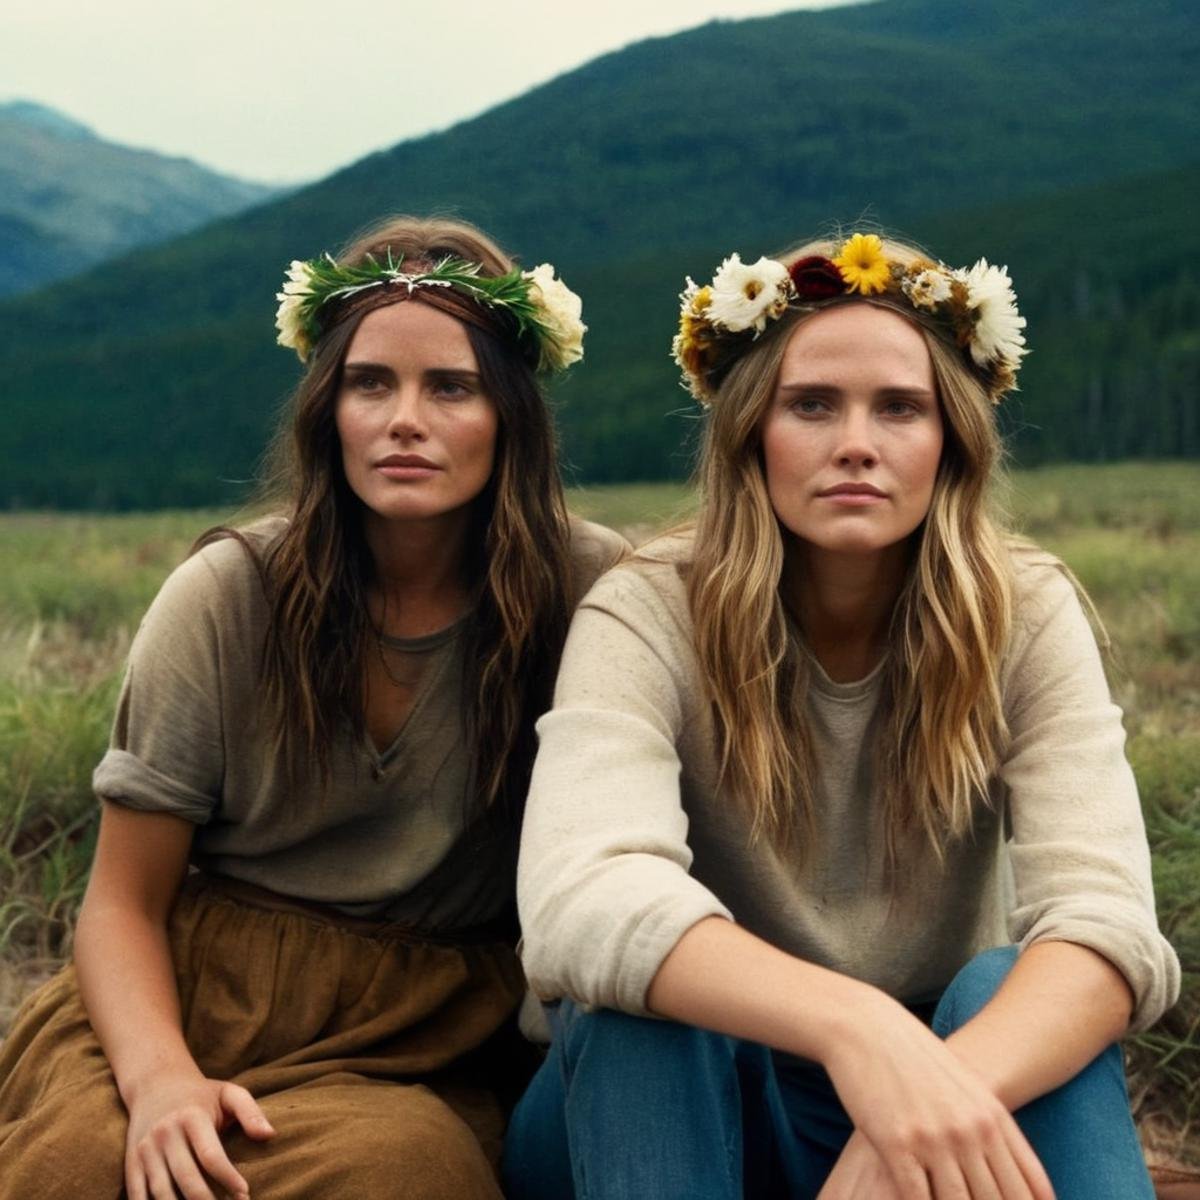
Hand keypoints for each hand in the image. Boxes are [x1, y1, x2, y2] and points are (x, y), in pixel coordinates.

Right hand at [125, 1072, 275, 1199]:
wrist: (156, 1084)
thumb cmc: (201, 1094)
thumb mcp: (228, 1093)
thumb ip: (251, 1112)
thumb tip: (270, 1135)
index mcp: (191, 1117)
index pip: (211, 1156)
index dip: (228, 1178)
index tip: (245, 1194)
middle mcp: (166, 1134)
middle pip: (186, 1179)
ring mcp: (146, 1150)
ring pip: (161, 1192)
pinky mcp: (132, 1163)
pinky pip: (138, 1195)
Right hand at [821, 997, 1054, 1198]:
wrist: (866, 1028)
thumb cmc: (913, 1058)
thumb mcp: (962, 1085)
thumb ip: (987, 1124)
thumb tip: (1008, 1164)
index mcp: (992, 1116)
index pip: (1031, 1185)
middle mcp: (970, 1130)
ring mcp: (934, 1139)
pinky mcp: (897, 1145)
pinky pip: (919, 1198)